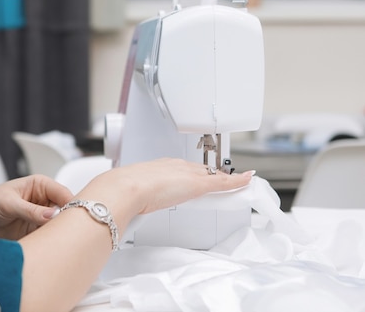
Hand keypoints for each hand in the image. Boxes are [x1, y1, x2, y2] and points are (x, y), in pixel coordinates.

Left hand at [0, 175, 73, 239]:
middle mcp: (43, 200)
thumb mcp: (8, 204)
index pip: (63, 193)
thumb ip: (31, 210)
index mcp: (40, 185)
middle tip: (67, 232)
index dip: (71, 204)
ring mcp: (41, 217)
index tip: (71, 217)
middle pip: (65, 210)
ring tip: (57, 240)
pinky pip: (49, 237)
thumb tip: (52, 214)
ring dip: (59, 233)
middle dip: (67, 221)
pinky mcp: (36, 231)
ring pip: (59, 225)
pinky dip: (51, 242)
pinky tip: (50, 246)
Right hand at [83, 158, 253, 217]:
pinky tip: (247, 182)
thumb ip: (132, 197)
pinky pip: (223, 181)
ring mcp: (186, 174)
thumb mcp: (131, 193)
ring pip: (212, 175)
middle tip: (225, 181)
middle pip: (200, 170)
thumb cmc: (124, 191)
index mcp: (159, 166)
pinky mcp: (198, 183)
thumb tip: (126, 205)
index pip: (183, 169)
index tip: (201, 178)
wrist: (126, 188)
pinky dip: (236, 182)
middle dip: (213, 175)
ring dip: (226, 179)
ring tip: (238, 183)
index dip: (195, 174)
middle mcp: (175, 166)